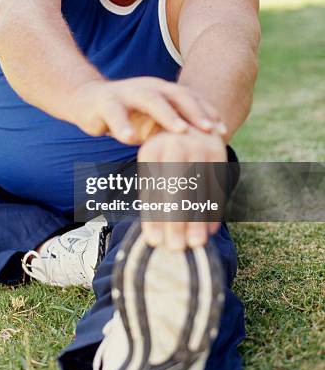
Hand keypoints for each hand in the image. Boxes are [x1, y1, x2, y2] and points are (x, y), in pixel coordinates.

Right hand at [69, 78, 226, 144]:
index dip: (206, 112)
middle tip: (208, 129)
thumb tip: (204, 150)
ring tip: (180, 130)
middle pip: (175, 95)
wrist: (86, 100)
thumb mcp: (152, 118)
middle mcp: (147, 88)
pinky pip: (115, 114)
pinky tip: (130, 139)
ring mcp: (126, 93)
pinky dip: (122, 126)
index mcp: (162, 90)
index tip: (221, 129)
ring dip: (166, 115)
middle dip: (194, 111)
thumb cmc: (126, 114)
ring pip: (149, 100)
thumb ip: (174, 127)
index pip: (189, 98)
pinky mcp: (105, 104)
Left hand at [137, 127, 226, 249]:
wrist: (188, 122)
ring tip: (194, 244)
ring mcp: (199, 146)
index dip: (152, 215)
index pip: (151, 189)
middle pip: (175, 188)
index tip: (154, 241)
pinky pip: (217, 185)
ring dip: (197, 220)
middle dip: (175, 220)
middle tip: (175, 247)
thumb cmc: (164, 155)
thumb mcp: (151, 168)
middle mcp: (175, 145)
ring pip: (198, 189)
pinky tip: (210, 230)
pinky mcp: (218, 151)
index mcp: (151, 150)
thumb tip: (153, 238)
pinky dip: (214, 209)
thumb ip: (151, 198)